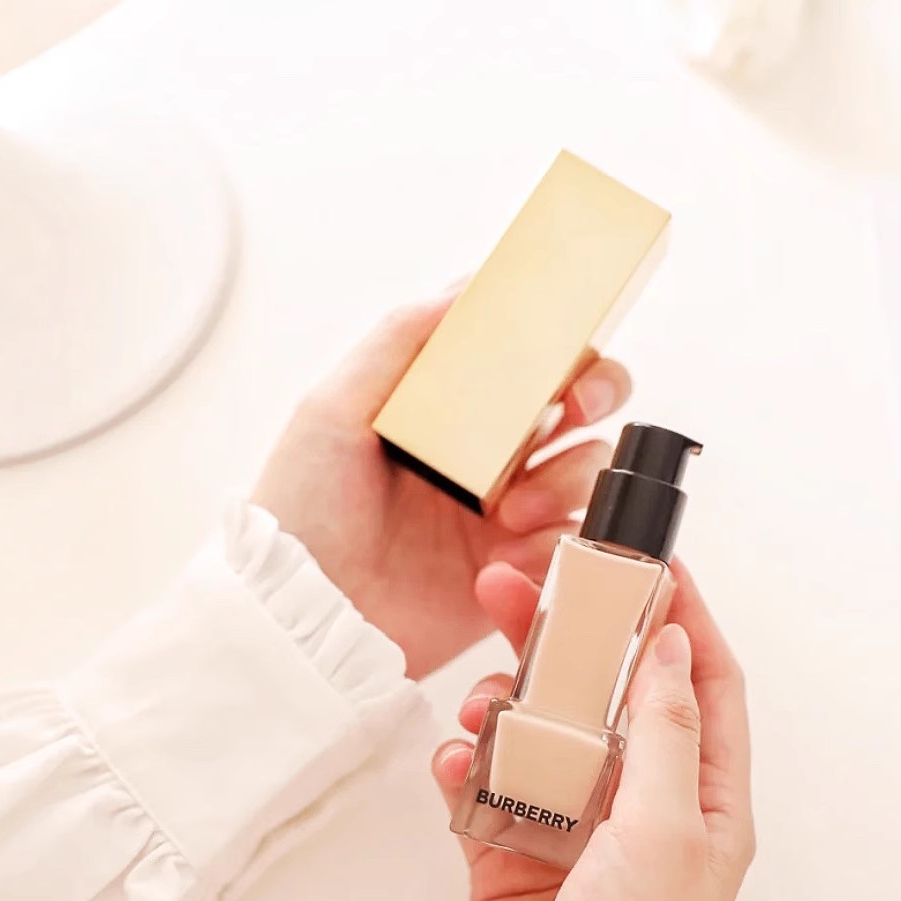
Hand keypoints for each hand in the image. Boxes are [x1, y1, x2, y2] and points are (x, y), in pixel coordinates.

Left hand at [251, 289, 631, 676]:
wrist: (302, 614)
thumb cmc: (303, 507)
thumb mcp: (334, 408)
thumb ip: (399, 340)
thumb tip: (467, 287)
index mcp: (452, 407)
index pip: (529, 353)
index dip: (562, 337)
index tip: (568, 336)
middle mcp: (490, 450)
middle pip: (583, 399)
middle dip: (599, 390)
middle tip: (574, 407)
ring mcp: (508, 506)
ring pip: (589, 466)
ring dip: (568, 476)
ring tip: (510, 508)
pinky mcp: (517, 564)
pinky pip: (573, 541)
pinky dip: (554, 542)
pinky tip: (503, 556)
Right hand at [433, 559, 754, 900]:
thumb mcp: (663, 835)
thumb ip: (664, 734)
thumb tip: (671, 649)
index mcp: (696, 799)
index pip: (701, 684)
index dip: (683, 618)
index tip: (654, 566)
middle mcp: (636, 802)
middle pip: (603, 690)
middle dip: (564, 638)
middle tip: (519, 590)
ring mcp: (571, 820)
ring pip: (538, 725)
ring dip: (502, 705)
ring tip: (479, 708)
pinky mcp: (512, 843)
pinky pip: (485, 779)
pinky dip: (464, 764)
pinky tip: (456, 767)